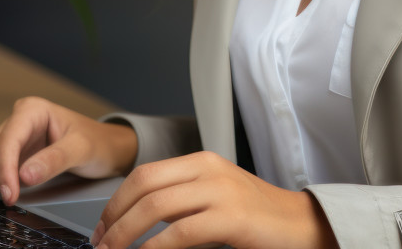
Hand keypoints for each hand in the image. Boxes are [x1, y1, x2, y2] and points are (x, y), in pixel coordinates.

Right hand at [0, 96, 137, 206]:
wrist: (106, 148)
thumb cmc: (96, 143)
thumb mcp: (81, 149)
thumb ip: (54, 160)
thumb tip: (24, 175)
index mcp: (33, 111)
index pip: (10, 138)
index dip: (4, 167)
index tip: (8, 192)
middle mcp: (20, 120)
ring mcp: (15, 136)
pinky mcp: (14, 153)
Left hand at [90, 151, 336, 248]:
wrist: (301, 225)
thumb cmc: (256, 218)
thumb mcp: (214, 198)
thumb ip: (181, 201)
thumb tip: (136, 219)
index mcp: (202, 162)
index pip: (144, 173)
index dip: (115, 201)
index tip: (101, 227)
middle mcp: (208, 170)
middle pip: (144, 185)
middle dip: (114, 217)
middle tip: (100, 243)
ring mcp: (221, 191)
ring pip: (156, 206)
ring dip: (125, 233)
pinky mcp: (231, 217)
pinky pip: (180, 232)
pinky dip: (154, 247)